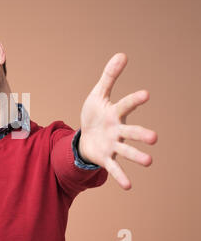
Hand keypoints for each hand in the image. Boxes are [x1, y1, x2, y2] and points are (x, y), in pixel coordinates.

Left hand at [78, 53, 157, 189]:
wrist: (85, 136)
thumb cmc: (95, 114)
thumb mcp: (98, 94)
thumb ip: (109, 77)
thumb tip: (122, 54)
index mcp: (115, 113)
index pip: (125, 105)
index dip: (134, 100)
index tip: (146, 94)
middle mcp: (117, 130)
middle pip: (130, 131)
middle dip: (141, 134)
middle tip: (154, 137)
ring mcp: (113, 145)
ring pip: (125, 150)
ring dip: (136, 155)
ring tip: (149, 161)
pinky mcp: (105, 157)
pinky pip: (113, 167)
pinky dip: (120, 176)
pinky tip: (128, 186)